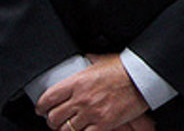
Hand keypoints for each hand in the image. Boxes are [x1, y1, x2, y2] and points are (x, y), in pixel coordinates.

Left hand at [36, 53, 151, 130]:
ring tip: (66, 127)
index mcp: (77, 82)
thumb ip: (86, 61)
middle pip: (54, 117)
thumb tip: (81, 58)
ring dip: (64, 129)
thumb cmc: (123, 68)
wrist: (142, 78)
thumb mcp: (99, 60)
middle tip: (54, 120)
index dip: (41, 106)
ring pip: (66, 129)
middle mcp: (81, 99)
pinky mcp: (104, 124)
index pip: (49, 98)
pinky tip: (81, 130)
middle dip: (51, 120)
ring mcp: (92, 113)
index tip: (41, 109)